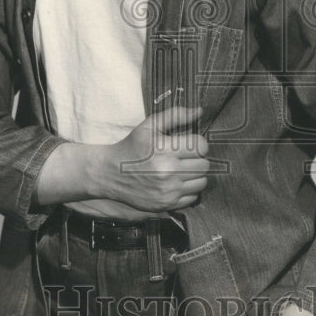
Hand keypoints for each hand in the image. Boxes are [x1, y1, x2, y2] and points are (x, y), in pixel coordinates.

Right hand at [38, 106, 209, 213]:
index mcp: (165, 149)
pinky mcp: (166, 204)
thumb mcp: (150, 126)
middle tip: (185, 158)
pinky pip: (193, 197)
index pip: (202, 146)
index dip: (198, 144)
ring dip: (195, 175)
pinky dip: (188, 190)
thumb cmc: (132, 146)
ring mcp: (168, 190)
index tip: (188, 145)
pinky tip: (176, 183)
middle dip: (197, 159)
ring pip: (202, 182)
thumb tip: (200, 111)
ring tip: (182, 170)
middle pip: (204, 165)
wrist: (110, 173)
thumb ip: (175, 116)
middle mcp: (168, 171)